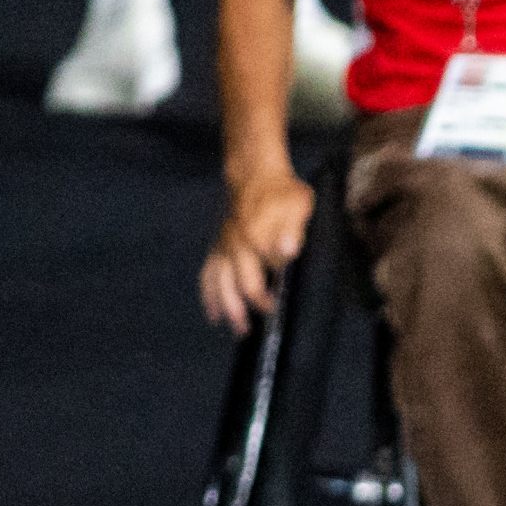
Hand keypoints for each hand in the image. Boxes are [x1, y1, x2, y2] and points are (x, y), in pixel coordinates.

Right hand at [200, 169, 314, 331]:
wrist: (256, 175)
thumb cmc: (282, 193)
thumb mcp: (297, 205)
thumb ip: (293, 229)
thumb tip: (288, 250)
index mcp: (255, 236)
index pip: (261, 272)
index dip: (267, 295)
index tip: (276, 307)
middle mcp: (235, 244)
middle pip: (237, 284)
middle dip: (246, 308)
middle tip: (255, 329)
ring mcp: (224, 246)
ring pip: (219, 282)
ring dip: (226, 308)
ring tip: (237, 330)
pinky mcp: (218, 248)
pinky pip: (208, 274)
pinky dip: (208, 295)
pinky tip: (213, 315)